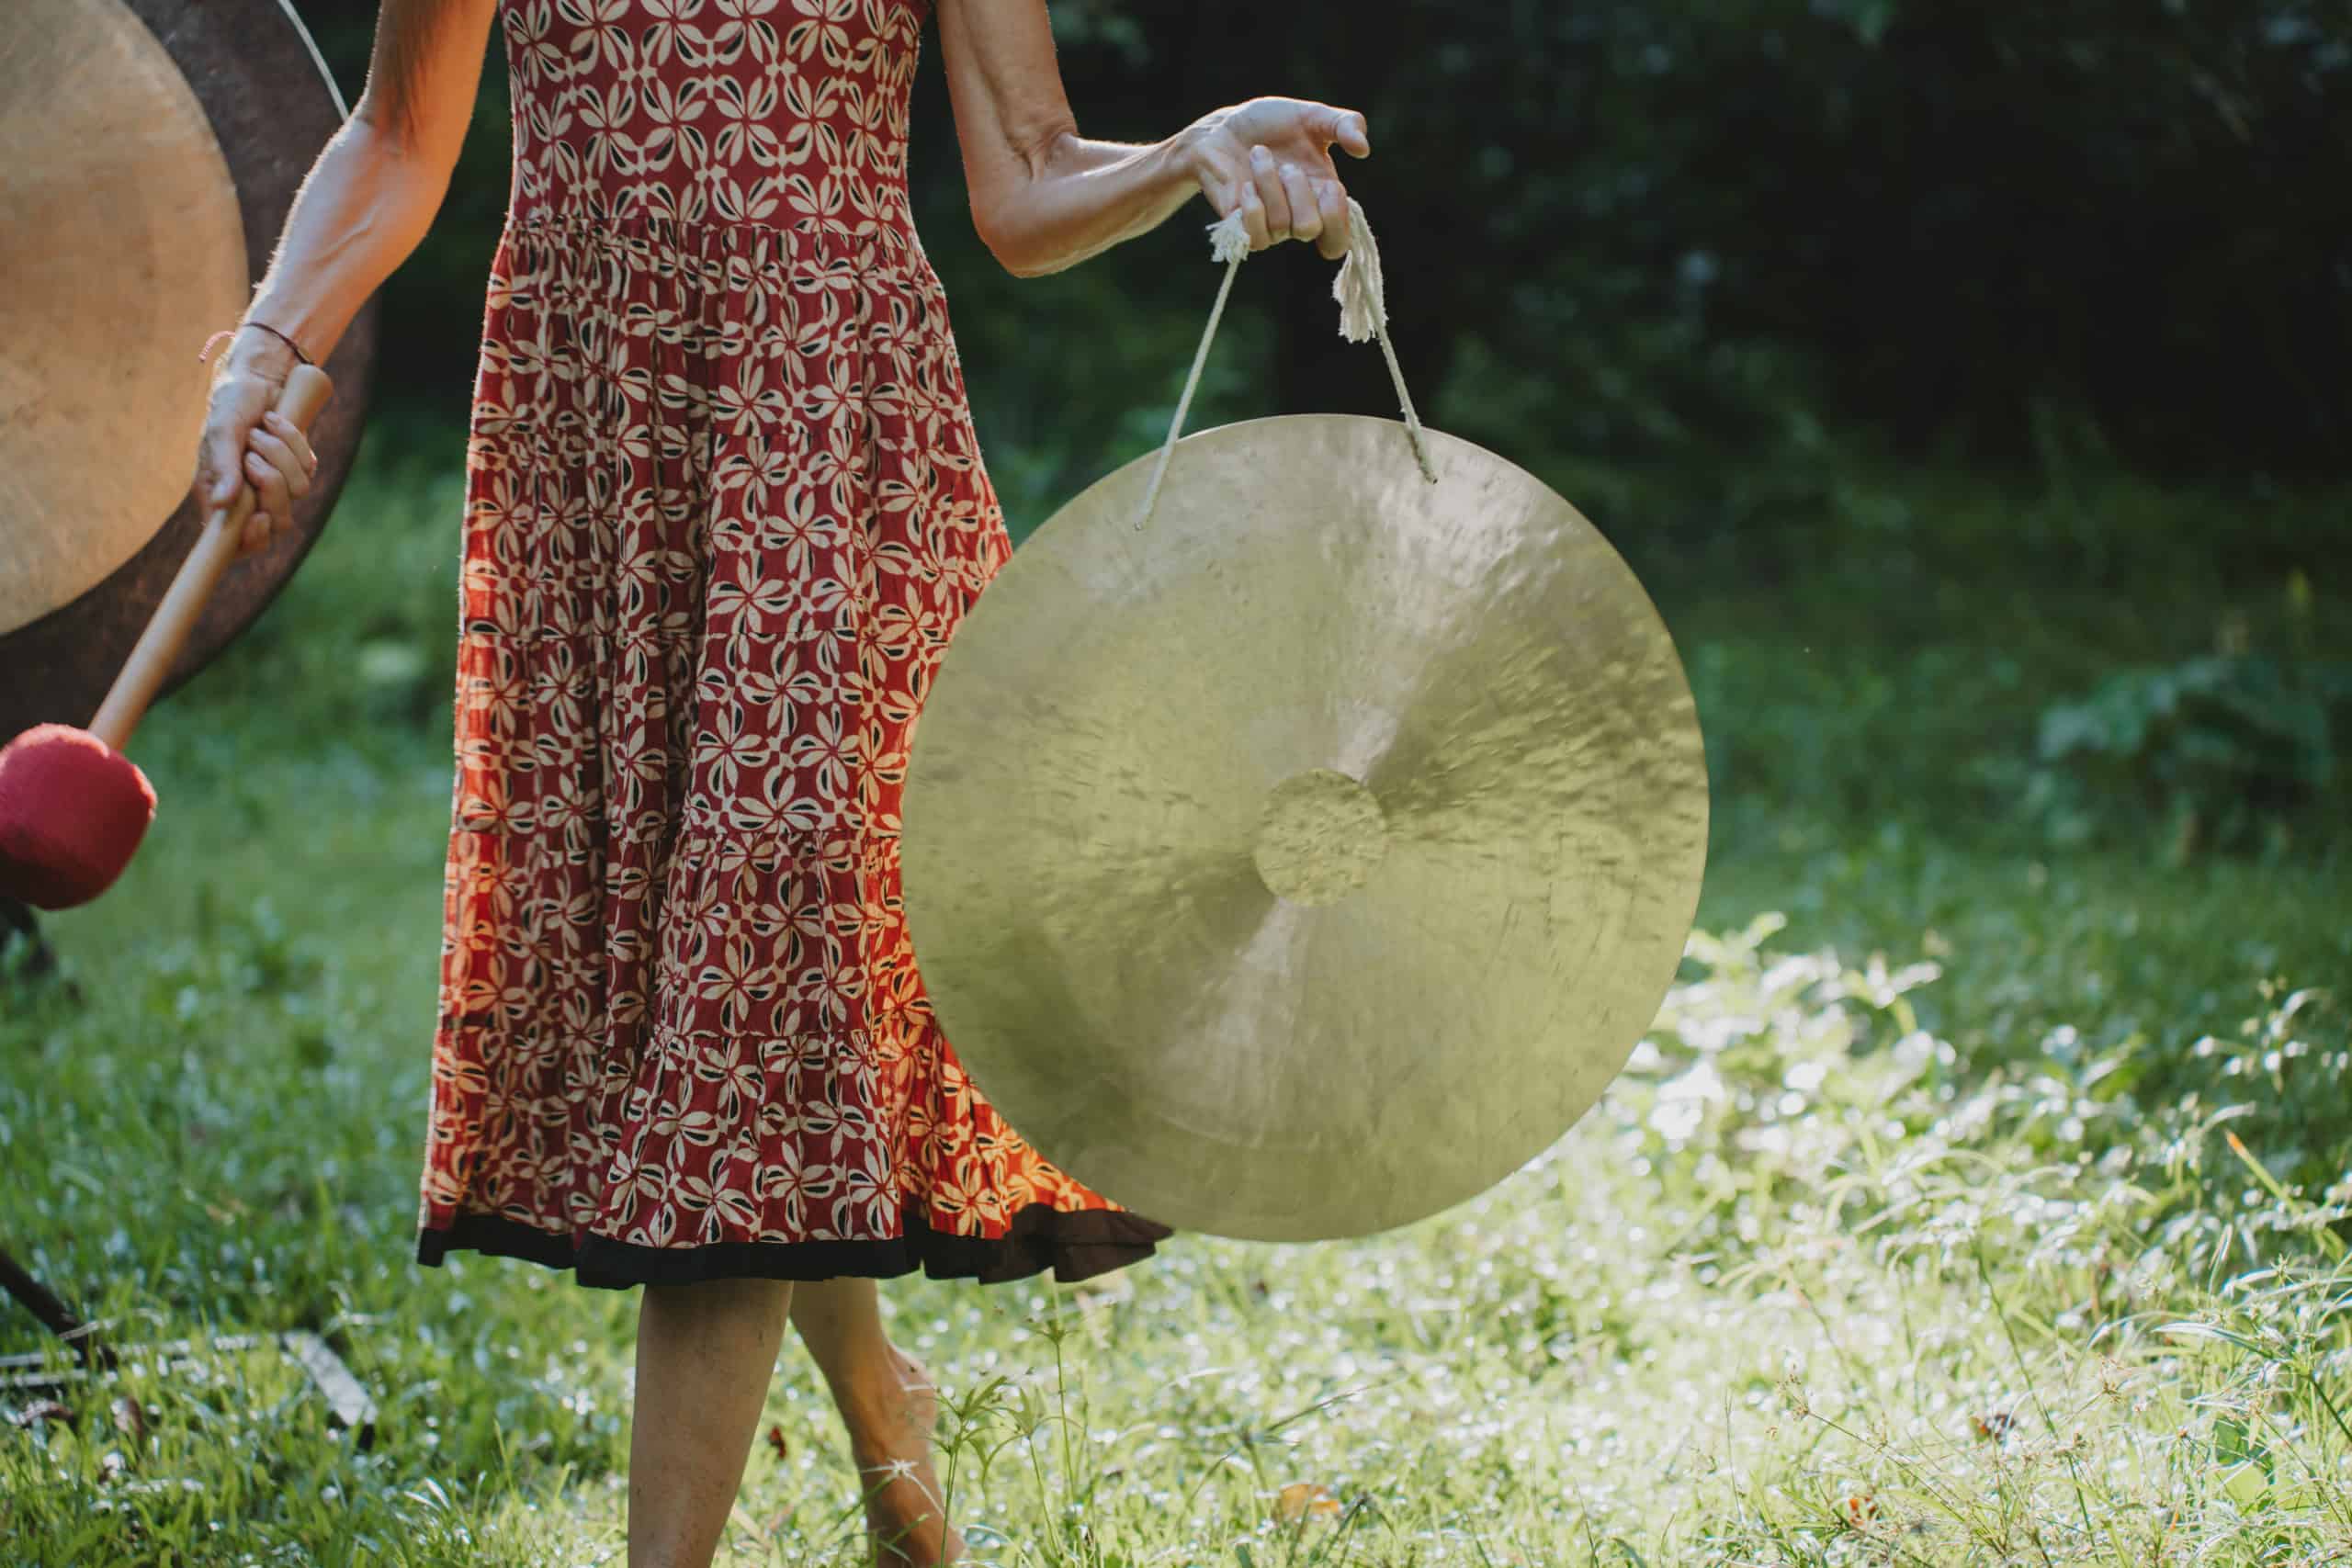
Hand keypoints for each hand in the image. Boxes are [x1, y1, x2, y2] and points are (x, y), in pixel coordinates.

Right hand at [191, 331, 323, 559]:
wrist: (257, 379)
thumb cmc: (229, 406)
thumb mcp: (221, 432)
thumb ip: (222, 467)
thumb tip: (222, 503)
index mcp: (221, 498)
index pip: (237, 543)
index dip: (252, 540)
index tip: (260, 519)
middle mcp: (249, 497)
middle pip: (278, 520)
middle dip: (270, 484)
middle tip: (251, 456)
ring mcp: (276, 484)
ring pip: (297, 492)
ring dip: (280, 455)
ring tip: (259, 434)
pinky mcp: (298, 469)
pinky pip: (309, 469)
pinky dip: (294, 442)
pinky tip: (276, 424)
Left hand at [1179, 96, 1371, 260]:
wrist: (1223, 126)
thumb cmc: (1269, 123)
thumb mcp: (1313, 116)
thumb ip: (1345, 124)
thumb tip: (1364, 150)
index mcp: (1322, 196)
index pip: (1339, 240)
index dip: (1337, 219)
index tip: (1330, 186)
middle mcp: (1297, 215)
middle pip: (1309, 230)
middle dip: (1299, 191)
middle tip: (1287, 164)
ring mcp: (1268, 224)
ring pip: (1280, 225)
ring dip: (1269, 183)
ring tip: (1258, 154)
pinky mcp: (1241, 227)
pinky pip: (1255, 237)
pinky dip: (1253, 206)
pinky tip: (1245, 184)